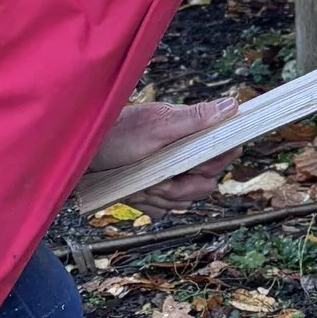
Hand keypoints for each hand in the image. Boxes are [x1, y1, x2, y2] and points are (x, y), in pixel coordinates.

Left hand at [86, 93, 241, 200]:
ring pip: (185, 201)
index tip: (192, 164)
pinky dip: (149, 205)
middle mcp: (184, 158)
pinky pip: (165, 211)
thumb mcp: (158, 125)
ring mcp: (170, 178)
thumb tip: (232, 106)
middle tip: (157, 177)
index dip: (211, 163)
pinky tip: (135, 192)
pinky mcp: (155, 196)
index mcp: (191, 136)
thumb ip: (195, 118)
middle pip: (206, 185)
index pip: (222, 154)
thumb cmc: (118, 134)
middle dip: (181, 186)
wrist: (84, 156)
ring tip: (141, 182)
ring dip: (162, 196)